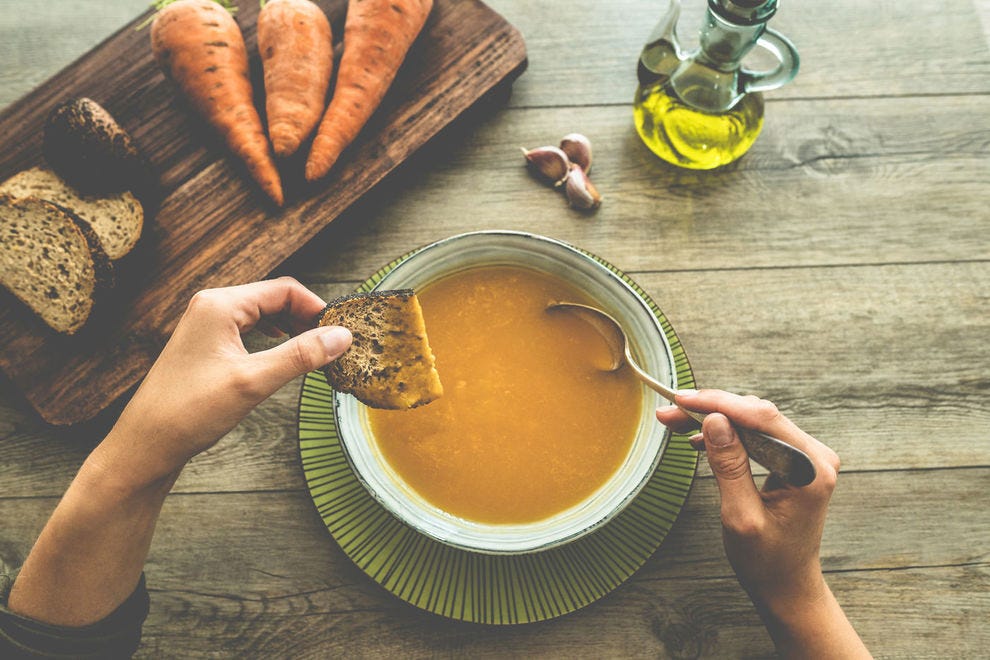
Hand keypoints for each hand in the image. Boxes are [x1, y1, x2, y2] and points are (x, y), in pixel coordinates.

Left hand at [96, 277, 351, 486]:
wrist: (146, 444)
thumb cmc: (189, 412)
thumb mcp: (253, 382)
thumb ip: (300, 355)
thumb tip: (341, 336)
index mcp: (220, 305)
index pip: (284, 290)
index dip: (316, 308)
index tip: (341, 332)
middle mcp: (212, 307)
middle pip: (275, 299)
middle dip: (306, 318)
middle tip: (333, 344)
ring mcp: (207, 326)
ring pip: (264, 315)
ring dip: (292, 329)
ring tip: (315, 352)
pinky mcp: (207, 345)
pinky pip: (250, 331)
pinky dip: (274, 340)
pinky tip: (284, 356)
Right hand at [656, 390, 867, 657]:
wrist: (787, 586)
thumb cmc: (766, 561)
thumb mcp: (740, 516)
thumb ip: (729, 466)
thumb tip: (714, 420)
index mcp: (810, 469)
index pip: (762, 418)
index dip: (719, 403)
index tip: (682, 400)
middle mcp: (815, 456)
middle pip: (757, 415)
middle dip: (712, 410)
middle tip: (670, 412)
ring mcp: (807, 457)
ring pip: (754, 422)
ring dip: (716, 419)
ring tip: (677, 422)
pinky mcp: (794, 460)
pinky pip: (757, 435)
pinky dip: (728, 434)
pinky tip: (700, 438)